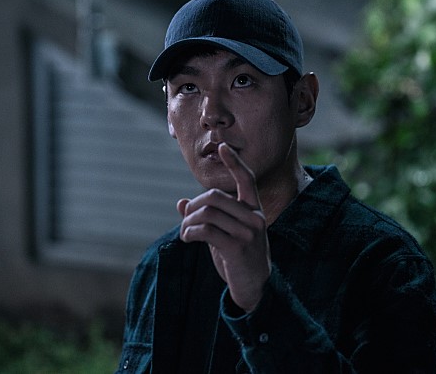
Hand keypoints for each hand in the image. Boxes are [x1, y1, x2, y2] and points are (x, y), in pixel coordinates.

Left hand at [178, 143, 270, 312]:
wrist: (254, 288)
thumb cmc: (238, 258)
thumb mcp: (223, 234)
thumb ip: (206, 218)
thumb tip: (180, 203)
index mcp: (254, 210)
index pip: (246, 178)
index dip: (234, 162)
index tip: (222, 146)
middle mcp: (254, 217)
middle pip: (214, 196)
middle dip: (193, 206)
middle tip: (186, 220)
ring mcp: (248, 232)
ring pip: (207, 212)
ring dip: (187, 222)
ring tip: (185, 233)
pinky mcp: (238, 247)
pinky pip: (205, 230)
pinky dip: (189, 232)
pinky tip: (187, 239)